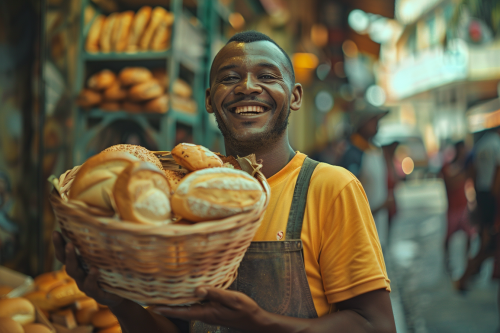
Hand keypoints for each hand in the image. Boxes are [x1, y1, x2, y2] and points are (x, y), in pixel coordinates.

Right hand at [52, 231, 124, 307]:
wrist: (122, 295)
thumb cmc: (113, 273)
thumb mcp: (107, 258)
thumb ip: (105, 244)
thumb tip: (111, 220)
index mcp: (80, 264)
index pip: (65, 253)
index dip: (59, 244)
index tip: (56, 231)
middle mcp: (80, 274)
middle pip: (66, 262)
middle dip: (63, 249)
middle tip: (63, 237)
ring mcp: (85, 284)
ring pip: (75, 272)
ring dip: (72, 259)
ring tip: (71, 246)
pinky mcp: (96, 294)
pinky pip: (90, 286)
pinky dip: (91, 277)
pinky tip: (94, 270)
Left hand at [151, 287, 266, 331]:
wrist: (255, 320)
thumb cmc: (245, 310)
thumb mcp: (232, 300)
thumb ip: (215, 294)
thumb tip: (197, 289)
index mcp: (207, 312)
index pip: (183, 311)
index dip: (167, 309)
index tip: (153, 306)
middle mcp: (205, 314)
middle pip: (182, 310)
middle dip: (168, 305)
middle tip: (152, 298)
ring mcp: (209, 313)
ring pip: (189, 307)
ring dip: (177, 302)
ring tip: (164, 294)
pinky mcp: (213, 311)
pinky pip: (197, 305)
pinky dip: (188, 300)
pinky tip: (186, 294)